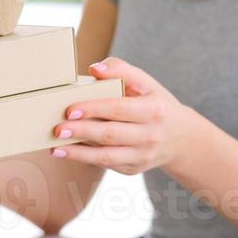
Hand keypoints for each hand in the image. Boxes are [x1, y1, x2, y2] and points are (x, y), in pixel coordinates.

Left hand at [50, 57, 196, 175]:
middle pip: (111, 134)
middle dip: (82, 132)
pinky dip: (86, 159)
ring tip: (56, 147)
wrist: (180, 137)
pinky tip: (67, 152)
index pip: (119, 109)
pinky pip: (107, 164)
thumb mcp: (145, 82)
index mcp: (154, 110)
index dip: (94, 109)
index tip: (70, 110)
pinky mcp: (134, 169)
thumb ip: (120, 70)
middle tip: (58, 129)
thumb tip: (94, 69)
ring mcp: (143, 156)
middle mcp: (150, 135)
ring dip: (79, 153)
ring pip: (107, 156)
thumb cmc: (155, 102)